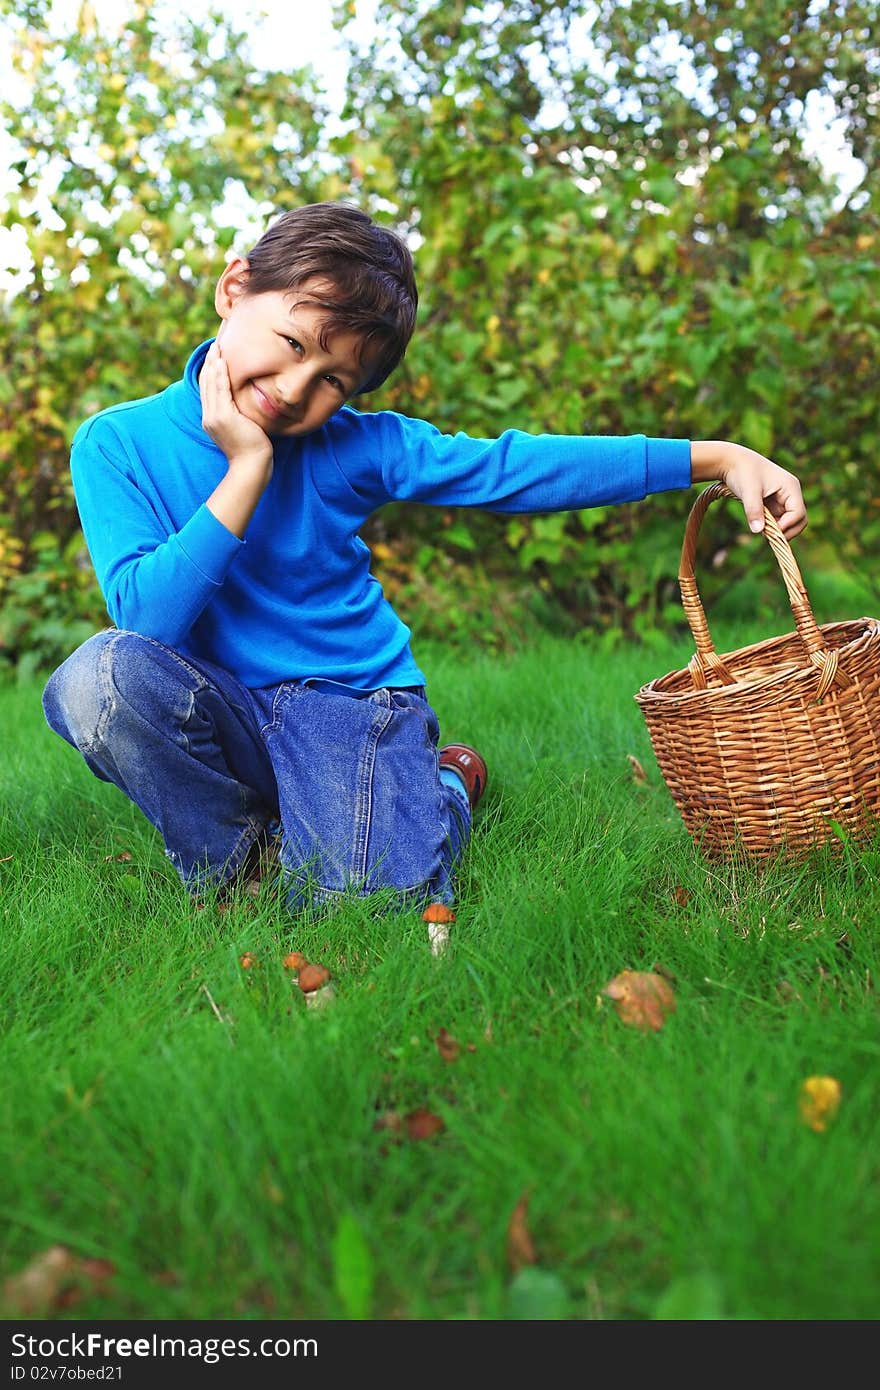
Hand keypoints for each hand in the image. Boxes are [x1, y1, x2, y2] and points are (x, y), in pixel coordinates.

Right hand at [199, 340, 272, 472]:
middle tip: (215, 344)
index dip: (210, 372)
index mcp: (211, 419)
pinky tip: (222, 362)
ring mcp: (214, 417)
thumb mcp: (242, 428)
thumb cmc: (252, 449)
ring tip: (217, 347)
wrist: (252, 465)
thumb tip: (244, 406)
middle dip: (210, 363)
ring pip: (211, 384)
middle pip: (206, 383)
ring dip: (214, 364)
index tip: (215, 356)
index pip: (208, 390)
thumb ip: (238, 415)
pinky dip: (220, 375)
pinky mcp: (223, 417)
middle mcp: (209, 416)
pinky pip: (220, 390)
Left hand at [691, 441, 806, 539]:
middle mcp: (791, 494)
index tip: (769, 531)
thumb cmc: (742, 472)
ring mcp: (783, 499)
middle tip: (767, 536)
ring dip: (778, 530)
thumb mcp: (748, 491)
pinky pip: (778, 520)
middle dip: (787, 531)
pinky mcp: (774, 504)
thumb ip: (754, 510)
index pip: (798, 513)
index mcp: (791, 487)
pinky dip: (772, 527)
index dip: (787, 525)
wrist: (732, 462)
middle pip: (800, 520)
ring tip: (761, 531)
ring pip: (789, 522)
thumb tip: (758, 531)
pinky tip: (759, 526)